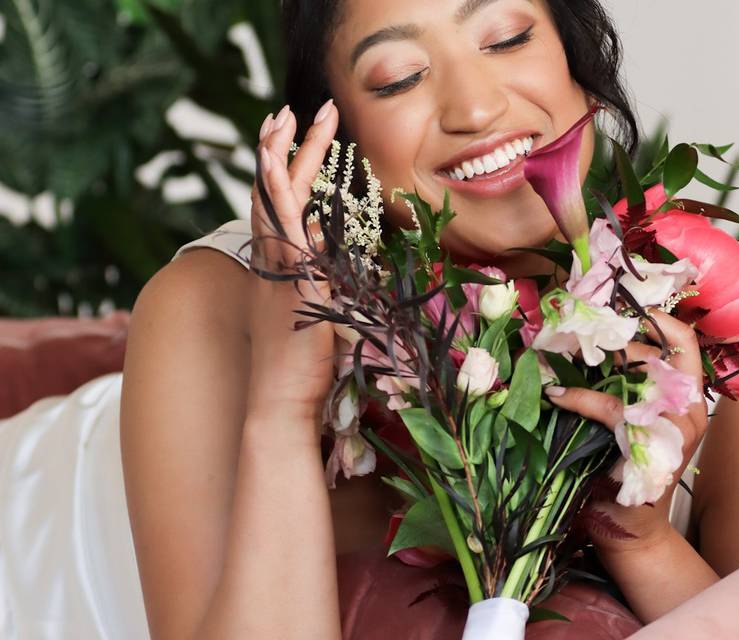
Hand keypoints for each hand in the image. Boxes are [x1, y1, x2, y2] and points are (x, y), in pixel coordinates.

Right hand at [245, 100, 339, 425]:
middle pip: (273, 192)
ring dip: (279, 158)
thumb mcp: (318, 315)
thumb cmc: (304, 369)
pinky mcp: (292, 286)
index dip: (281, 167)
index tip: (287, 134)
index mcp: (279, 268)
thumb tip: (338, 255)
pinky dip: (277, 199)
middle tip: (289, 108)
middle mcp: (272, 264)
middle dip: (283, 148)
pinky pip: (284, 234)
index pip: (277, 205)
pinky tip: (277, 169)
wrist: (281, 404)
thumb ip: (325, 281)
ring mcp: (278, 273)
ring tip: (283, 118)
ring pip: (273, 202)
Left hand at [545, 308, 708, 550]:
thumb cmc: (624, 466)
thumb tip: (590, 338)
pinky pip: (611, 408)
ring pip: (636, 373)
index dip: (658, 317)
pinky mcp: (651, 446)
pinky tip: (556, 395)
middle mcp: (689, 409)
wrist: (628, 525)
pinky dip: (578, 397)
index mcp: (689, 397)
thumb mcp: (630, 416)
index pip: (685, 342)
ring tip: (560, 355)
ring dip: (595, 361)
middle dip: (614, 337)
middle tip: (578, 329)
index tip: (623, 304)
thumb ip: (625, 382)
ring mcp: (675, 429)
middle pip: (657, 351)